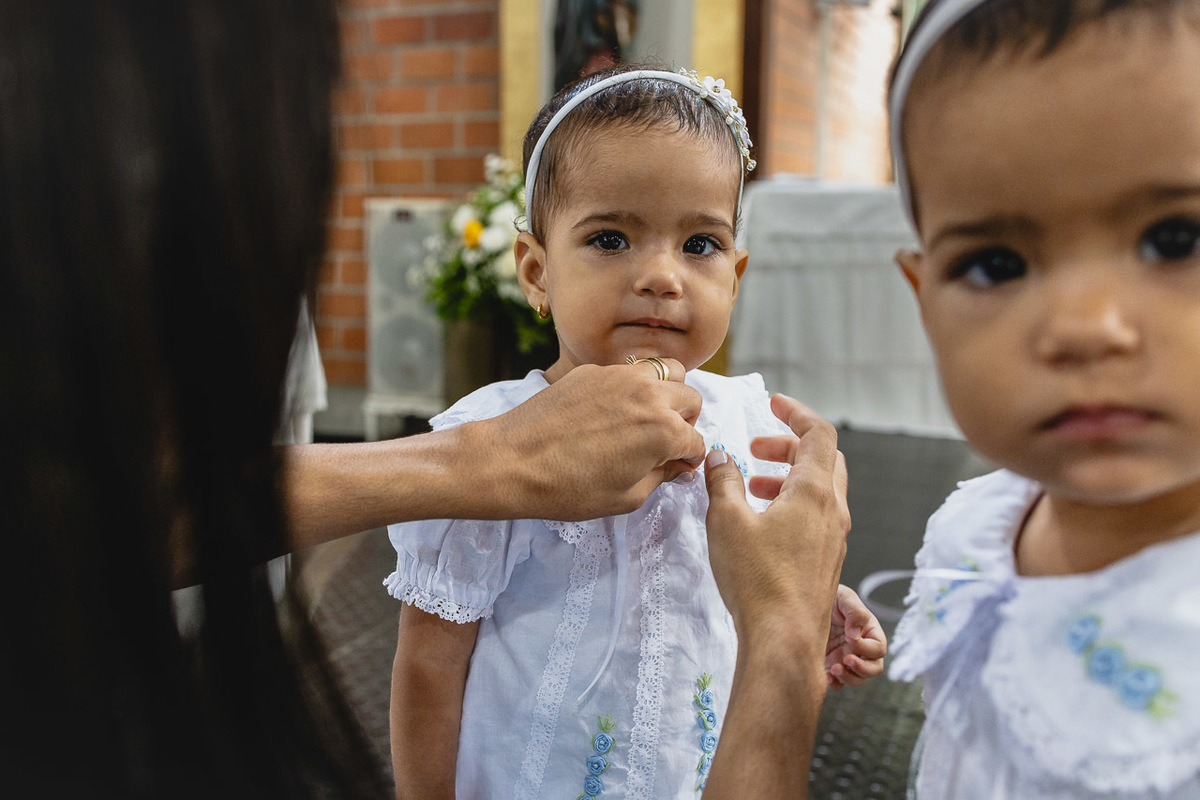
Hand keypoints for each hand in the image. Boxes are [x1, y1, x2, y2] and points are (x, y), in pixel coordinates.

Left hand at [479, 359, 704, 520]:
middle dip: (686, 420)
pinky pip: (627, 371)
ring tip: (647, 415)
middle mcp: (649, 395)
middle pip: (691, 397)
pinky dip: (631, 387)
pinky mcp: (593, 370)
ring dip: (666, 392)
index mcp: (664, 431)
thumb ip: (662, 477)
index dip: (689, 458)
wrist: (513, 461)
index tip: (677, 466)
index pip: (697, 441)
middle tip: (667, 439)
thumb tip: (679, 466)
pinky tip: (610, 410)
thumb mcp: (626, 497)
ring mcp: (620, 376)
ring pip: (665, 370)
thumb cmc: (568, 489)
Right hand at [704, 394, 849, 646]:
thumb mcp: (727, 521)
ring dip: (789, 477)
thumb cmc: (757, 579)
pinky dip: (793, 503)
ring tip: (751, 486)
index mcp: (814, 492)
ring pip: (821, 490)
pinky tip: (762, 522)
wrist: (784, 642)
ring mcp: (835, 538)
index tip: (773, 404)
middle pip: (824, 459)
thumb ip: (723, 481)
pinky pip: (817, 516)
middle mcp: (833, 511)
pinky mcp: (827, 562)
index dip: (796, 412)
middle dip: (790, 445)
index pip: (819, 433)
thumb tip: (719, 456)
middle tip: (757, 449)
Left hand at [825, 584, 886, 688]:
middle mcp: (861, 649)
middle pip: (874, 669)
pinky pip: (838, 683)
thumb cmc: (832, 598)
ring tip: (834, 668)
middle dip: (863, 668)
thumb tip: (855, 635)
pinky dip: (834, 683)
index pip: (878, 648)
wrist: (806, 604)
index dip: (867, 647)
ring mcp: (846, 659)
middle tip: (846, 659)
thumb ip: (855, 612)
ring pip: (858, 679)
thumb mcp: (845, 597)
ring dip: (849, 678)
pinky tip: (826, 676)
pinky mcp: (831, 666)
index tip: (850, 638)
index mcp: (870, 632)